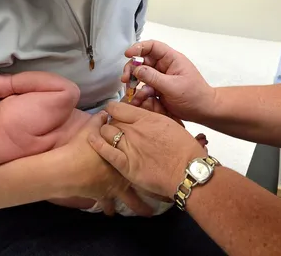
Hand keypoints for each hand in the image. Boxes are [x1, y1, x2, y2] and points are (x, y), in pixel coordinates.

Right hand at [63, 111, 153, 216]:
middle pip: (143, 180)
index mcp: (122, 157)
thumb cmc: (80, 148)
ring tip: (148, 213)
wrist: (68, 170)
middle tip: (165, 194)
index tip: (162, 161)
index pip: (141, 157)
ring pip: (130, 200)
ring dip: (139, 206)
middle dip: (154, 188)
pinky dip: (108, 208)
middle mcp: (121, 174)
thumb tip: (104, 113)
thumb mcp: (89, 129)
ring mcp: (113, 188)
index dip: (153, 159)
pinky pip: (107, 205)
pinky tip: (110, 212)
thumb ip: (98, 121)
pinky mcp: (101, 196)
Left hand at [88, 102, 206, 198]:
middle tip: (113, 128)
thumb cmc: (185, 149)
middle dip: (110, 123)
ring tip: (107, 137)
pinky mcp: (126, 165)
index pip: (119, 108)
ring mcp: (129, 147)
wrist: (188, 171)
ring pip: (106, 133)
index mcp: (146, 118)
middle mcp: (135, 130)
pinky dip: (97, 144)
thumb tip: (143, 115)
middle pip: (112, 120)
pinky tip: (92, 141)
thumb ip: (153, 119)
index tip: (113, 113)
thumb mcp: (170, 125)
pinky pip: (106, 152)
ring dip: (105, 133)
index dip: (113, 109)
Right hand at [121, 40, 216, 123]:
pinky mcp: (158, 89)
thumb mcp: (173, 86)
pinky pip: (144, 88)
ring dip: (133, 82)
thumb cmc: (195, 96)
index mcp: (172, 59)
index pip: (153, 46)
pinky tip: (136, 100)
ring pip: (141, 75)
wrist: (204, 111)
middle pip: (143, 61)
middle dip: (132, 68)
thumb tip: (136, 69)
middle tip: (125, 79)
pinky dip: (139, 93)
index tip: (128, 54)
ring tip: (129, 91)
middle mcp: (165, 66)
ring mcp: (161, 78)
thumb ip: (153, 77)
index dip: (139, 47)